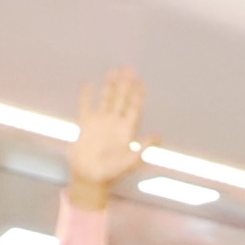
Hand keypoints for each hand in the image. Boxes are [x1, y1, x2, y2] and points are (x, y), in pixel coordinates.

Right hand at [66, 67, 147, 203]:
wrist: (90, 176)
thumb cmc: (112, 171)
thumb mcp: (131, 160)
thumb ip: (143, 147)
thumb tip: (159, 135)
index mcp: (126, 130)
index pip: (134, 108)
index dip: (138, 95)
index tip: (141, 82)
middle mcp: (114, 123)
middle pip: (121, 99)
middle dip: (125, 84)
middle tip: (129, 68)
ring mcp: (100, 122)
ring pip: (106, 99)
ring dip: (109, 85)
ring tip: (113, 71)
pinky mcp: (85, 124)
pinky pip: (85, 106)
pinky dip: (86, 96)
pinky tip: (87, 84)